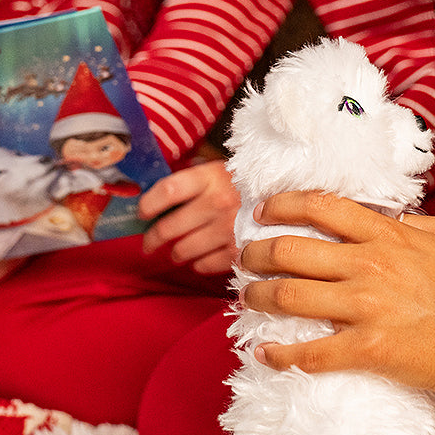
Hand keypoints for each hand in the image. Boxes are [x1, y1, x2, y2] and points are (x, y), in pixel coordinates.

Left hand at [139, 159, 239, 273]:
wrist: (292, 197)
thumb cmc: (250, 183)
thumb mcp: (222, 169)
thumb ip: (195, 180)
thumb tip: (161, 197)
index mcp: (210, 177)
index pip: (167, 191)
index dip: (148, 204)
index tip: (142, 212)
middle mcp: (217, 203)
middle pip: (169, 226)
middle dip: (153, 238)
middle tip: (148, 243)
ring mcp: (228, 229)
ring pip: (183, 250)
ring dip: (175, 253)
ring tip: (175, 252)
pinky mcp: (239, 250)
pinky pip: (205, 265)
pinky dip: (198, 264)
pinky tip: (199, 259)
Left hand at [239, 191, 434, 434]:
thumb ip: (415, 223)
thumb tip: (392, 216)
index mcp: (385, 235)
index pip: (320, 207)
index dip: (281, 205)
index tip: (261, 211)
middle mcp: (369, 265)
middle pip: (291, 250)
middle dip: (257, 252)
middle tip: (244, 257)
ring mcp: (365, 307)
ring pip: (290, 296)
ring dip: (258, 296)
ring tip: (245, 297)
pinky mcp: (367, 349)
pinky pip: (312, 353)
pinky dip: (282, 354)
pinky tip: (265, 353)